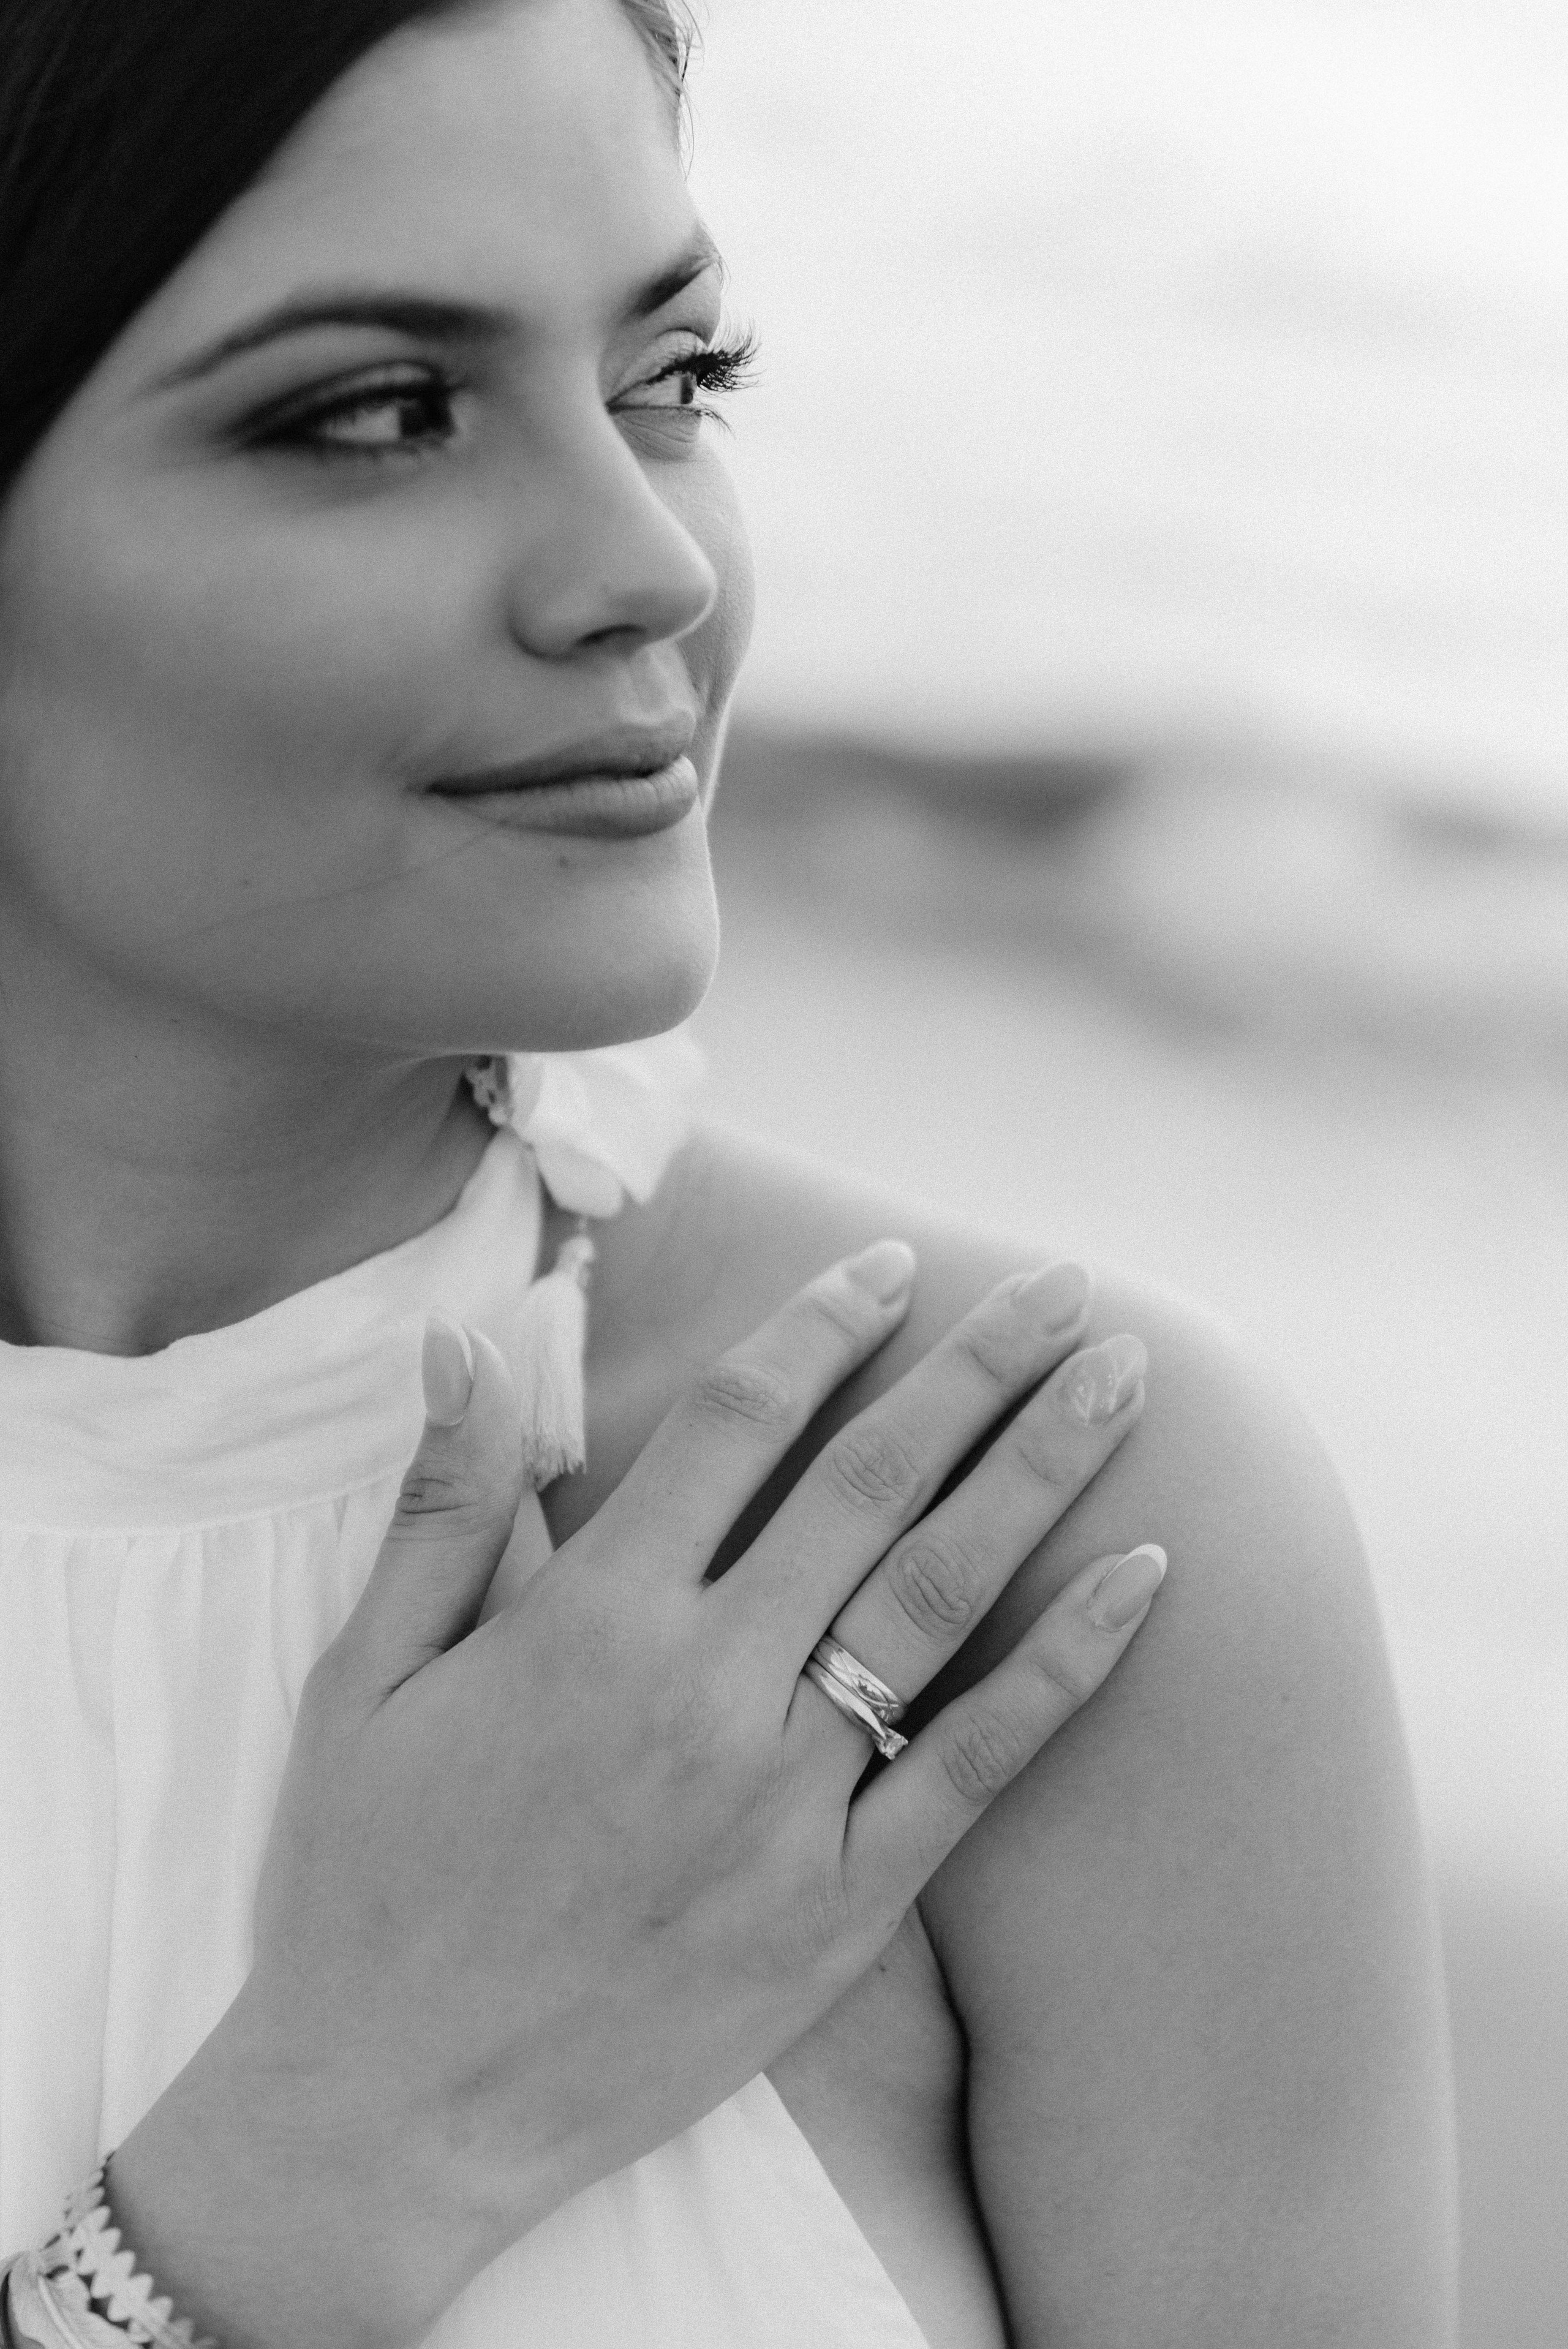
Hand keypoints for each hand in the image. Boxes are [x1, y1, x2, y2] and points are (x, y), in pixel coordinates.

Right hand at [110, 1244, 1162, 2348]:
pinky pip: (978, 1767)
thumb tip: (463, 1333)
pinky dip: (1068, 1668)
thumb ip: (445, 1499)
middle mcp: (705, 1689)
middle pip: (873, 1483)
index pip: (741, 1421)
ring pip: (943, 1598)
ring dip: (1043, 1473)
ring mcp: (784, 1803)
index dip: (823, 1325)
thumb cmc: (364, 1879)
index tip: (891, 1264)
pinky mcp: (837, 1911)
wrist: (392, 2113)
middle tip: (1062, 1284)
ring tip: (1126, 1381)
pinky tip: (1146, 1580)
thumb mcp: (368, 1674)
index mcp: (591, 1619)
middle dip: (978, 1366)